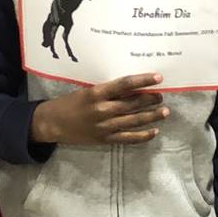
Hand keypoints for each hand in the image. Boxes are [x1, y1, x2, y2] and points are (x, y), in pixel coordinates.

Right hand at [30, 73, 167, 146]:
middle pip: (133, 103)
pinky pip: (128, 138)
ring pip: (134, 121)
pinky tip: (154, 131)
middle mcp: (102, 109)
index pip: (125, 85)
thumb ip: (107, 91)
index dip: (143, 81)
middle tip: (161, 96)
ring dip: (152, 116)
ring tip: (165, 111)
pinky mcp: (105, 139)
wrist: (52, 124)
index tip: (158, 77)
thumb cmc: (69, 103)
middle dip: (150, 99)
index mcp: (96, 93)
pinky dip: (143, 135)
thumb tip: (132, 87)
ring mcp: (104, 126)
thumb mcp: (87, 91)